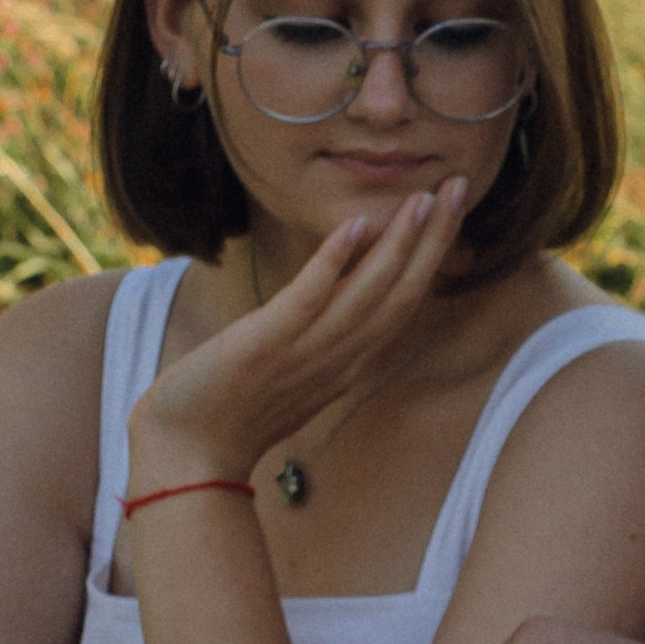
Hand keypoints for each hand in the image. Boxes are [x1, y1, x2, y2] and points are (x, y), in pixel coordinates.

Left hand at [127, 186, 466, 489]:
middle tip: (456, 186)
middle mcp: (339, 360)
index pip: (405, 302)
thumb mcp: (292, 369)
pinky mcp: (263, 346)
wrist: (188, 456)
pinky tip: (354, 226)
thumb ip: (320, 332)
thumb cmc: (232, 411)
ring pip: (367, 295)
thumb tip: (337, 286)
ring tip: (421, 199)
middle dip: (433, 240)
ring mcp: (304, 354)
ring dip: (398, 245)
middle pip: (402, 295)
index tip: (448, 207)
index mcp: (349, 364)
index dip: (432, 253)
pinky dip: (333, 263)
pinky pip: (306, 301)